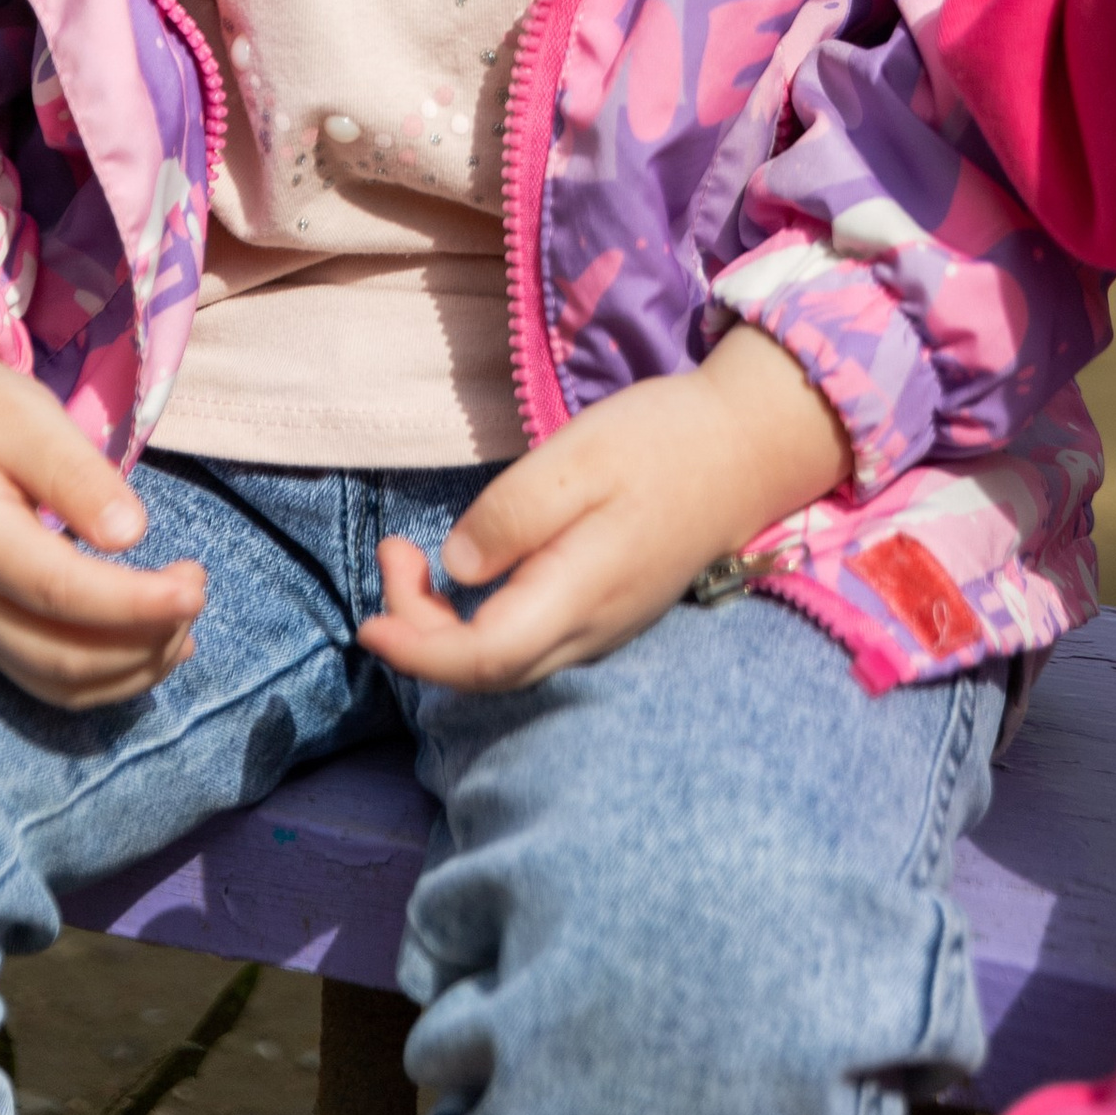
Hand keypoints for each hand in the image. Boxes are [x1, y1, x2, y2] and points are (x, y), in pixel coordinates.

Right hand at [0, 328, 206, 708]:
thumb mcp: (22, 417)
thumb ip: (74, 476)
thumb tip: (132, 536)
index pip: (61, 594)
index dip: (134, 604)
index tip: (196, 588)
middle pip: (62, 660)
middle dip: (144, 640)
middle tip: (197, 586)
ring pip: (56, 683)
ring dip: (130, 668)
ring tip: (186, 616)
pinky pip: (44, 677)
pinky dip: (104, 677)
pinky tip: (153, 646)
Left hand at [360, 323, 851, 693]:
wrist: (748, 447)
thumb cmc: (662, 442)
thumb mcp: (579, 457)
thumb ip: (515, 513)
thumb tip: (459, 566)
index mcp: (580, 594)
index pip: (481, 659)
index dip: (416, 651)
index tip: (368, 620)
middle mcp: (591, 629)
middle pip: (487, 672)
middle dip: (420, 631)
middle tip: (395, 552)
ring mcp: (605, 625)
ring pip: (508, 662)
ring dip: (447, 627)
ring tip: (414, 558)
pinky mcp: (610, 607)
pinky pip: (531, 640)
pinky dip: (481, 621)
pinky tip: (472, 571)